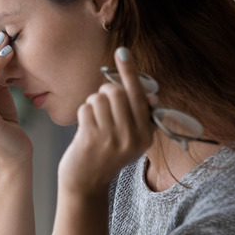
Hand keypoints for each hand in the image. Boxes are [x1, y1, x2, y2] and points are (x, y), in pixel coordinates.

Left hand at [58, 47, 156, 195]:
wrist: (86, 184)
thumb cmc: (107, 154)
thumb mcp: (130, 139)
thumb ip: (139, 115)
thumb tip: (151, 94)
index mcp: (146, 134)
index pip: (139, 95)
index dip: (130, 72)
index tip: (122, 51)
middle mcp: (132, 137)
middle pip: (116, 92)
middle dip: (105, 93)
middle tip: (102, 107)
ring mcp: (112, 138)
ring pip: (99, 98)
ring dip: (93, 104)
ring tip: (94, 121)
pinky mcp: (92, 139)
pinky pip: (86, 108)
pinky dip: (83, 113)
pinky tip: (84, 128)